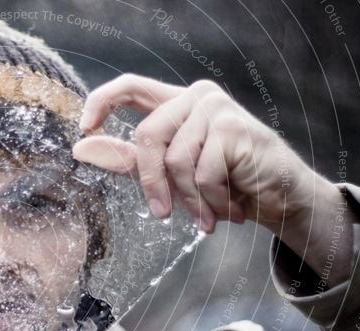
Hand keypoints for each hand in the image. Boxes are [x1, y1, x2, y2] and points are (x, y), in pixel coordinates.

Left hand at [73, 74, 334, 232]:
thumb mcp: (166, 174)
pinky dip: (212, 201)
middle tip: (164, 215)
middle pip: (147, 135)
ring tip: (209, 214)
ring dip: (190, 200)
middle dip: (153, 183)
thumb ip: (126, 159)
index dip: (101, 101)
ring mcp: (217, 109)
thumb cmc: (221, 185)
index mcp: (175, 104)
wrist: (278, 198)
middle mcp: (195, 98)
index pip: (129, 87)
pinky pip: (203, 174)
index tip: (84, 128)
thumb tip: (81, 148)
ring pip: (175, 160)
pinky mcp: (234, 128)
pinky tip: (230, 207)